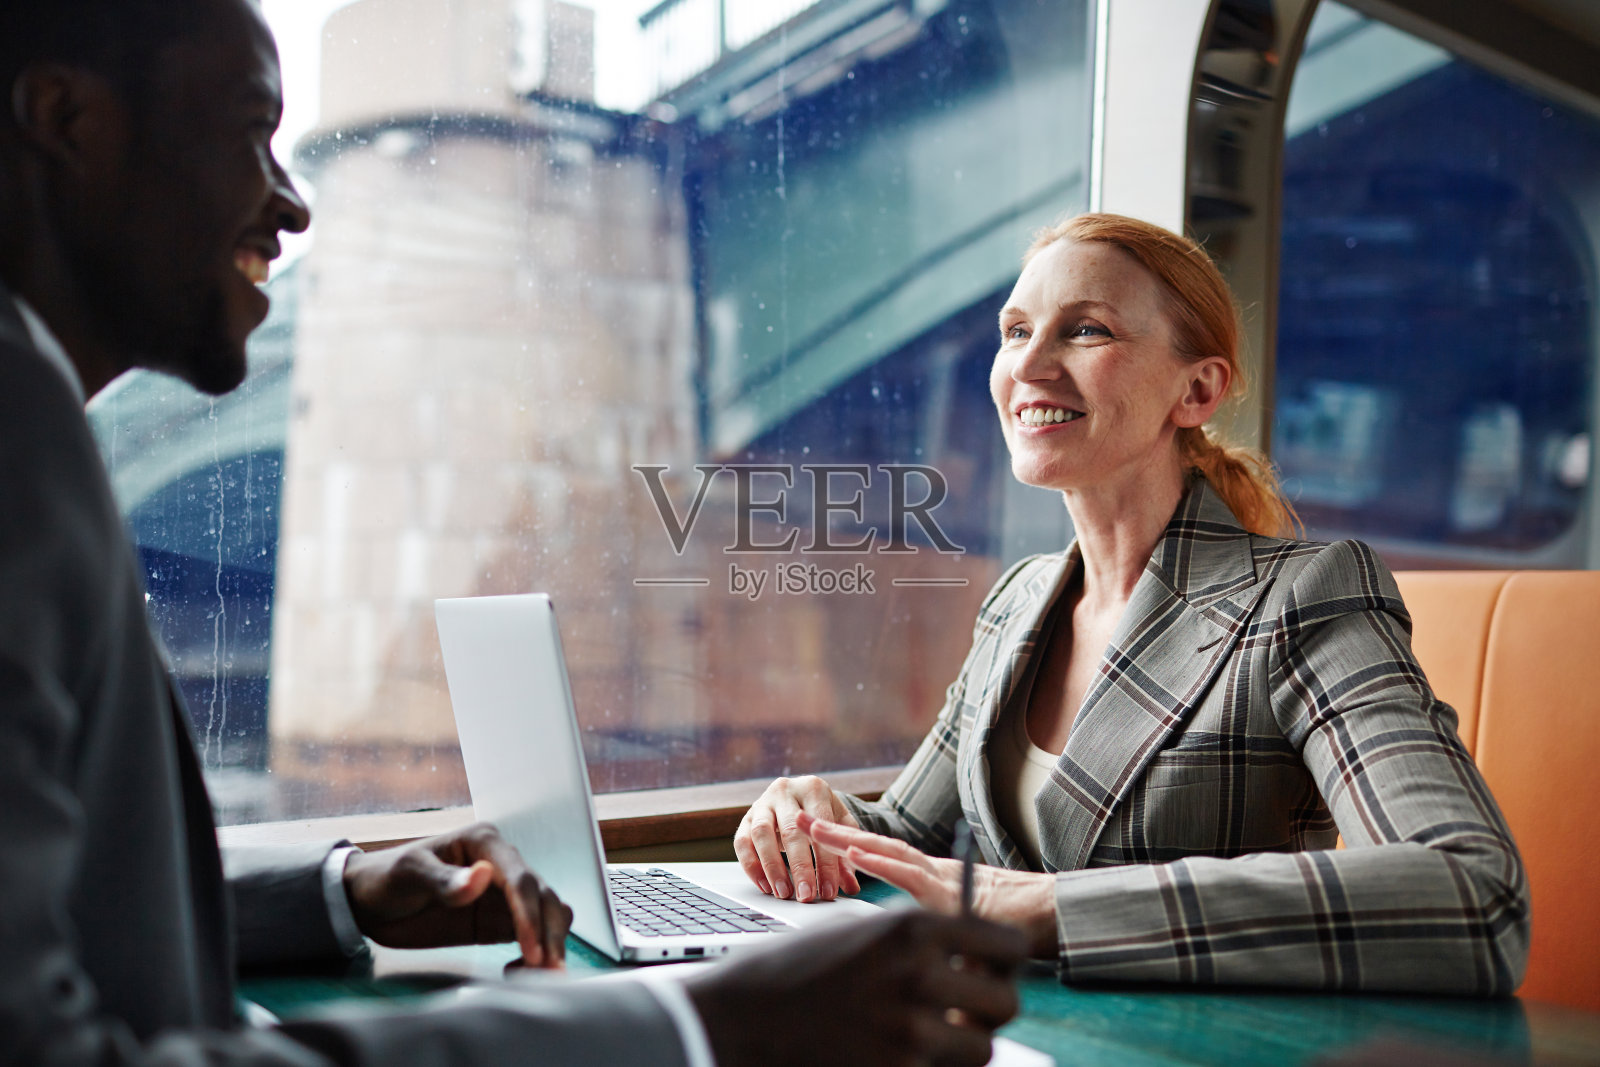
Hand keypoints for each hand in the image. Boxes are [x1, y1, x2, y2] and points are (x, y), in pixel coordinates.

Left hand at [341, 822, 571, 968]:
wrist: (368, 903)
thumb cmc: (386, 878)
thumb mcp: (408, 874)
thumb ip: (444, 879)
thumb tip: (483, 875)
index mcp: (484, 842)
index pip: (520, 878)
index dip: (529, 914)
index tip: (531, 949)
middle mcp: (502, 864)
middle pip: (545, 896)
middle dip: (550, 932)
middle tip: (547, 969)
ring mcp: (504, 894)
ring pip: (549, 913)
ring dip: (553, 942)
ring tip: (546, 975)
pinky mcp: (500, 920)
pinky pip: (532, 933)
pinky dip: (537, 952)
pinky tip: (522, 971)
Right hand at [685, 909, 1025, 1066]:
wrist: (734, 1021)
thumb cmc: (789, 973)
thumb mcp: (855, 932)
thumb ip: (913, 939)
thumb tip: (967, 953)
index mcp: (911, 929)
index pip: (1005, 945)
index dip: (1004, 963)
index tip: (991, 971)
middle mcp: (918, 977)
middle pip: (1005, 1003)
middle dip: (990, 1012)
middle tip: (966, 1016)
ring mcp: (908, 1033)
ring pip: (980, 1051)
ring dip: (963, 1050)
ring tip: (926, 1039)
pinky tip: (891, 1055)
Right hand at [734, 775, 860, 901]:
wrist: (800, 796)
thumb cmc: (822, 813)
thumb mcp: (839, 826)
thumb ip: (845, 855)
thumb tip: (850, 886)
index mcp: (813, 788)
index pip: (820, 826)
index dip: (826, 861)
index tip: (828, 891)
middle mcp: (785, 791)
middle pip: (791, 830)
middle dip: (800, 867)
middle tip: (806, 896)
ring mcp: (762, 803)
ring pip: (761, 833)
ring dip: (772, 867)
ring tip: (783, 894)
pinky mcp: (745, 818)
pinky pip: (742, 841)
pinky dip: (751, 866)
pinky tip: (765, 886)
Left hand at [799, 813, 1058, 955]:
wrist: (1055, 917)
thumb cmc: (1017, 926)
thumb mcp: (964, 926)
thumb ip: (937, 924)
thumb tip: (909, 939)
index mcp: (934, 878)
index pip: (884, 855)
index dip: (849, 843)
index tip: (817, 835)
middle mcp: (934, 872)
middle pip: (876, 847)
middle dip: (834, 834)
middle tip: (796, 819)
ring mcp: (941, 880)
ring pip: (886, 853)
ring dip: (846, 840)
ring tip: (812, 830)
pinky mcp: (950, 892)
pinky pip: (910, 875)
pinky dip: (880, 864)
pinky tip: (854, 856)